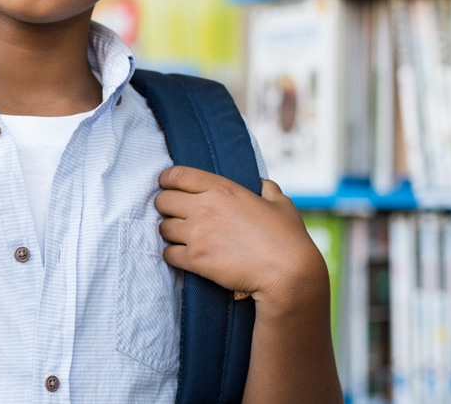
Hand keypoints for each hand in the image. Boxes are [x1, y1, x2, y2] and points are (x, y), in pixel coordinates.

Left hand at [154, 166, 327, 309]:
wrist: (288, 274)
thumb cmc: (288, 238)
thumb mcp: (281, 203)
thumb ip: (267, 189)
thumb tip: (261, 183)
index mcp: (222, 189)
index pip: (176, 175)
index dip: (167, 180)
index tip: (168, 186)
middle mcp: (204, 208)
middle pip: (162, 201)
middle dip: (167, 207)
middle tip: (178, 214)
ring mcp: (197, 234)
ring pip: (163, 227)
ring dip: (171, 232)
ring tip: (184, 237)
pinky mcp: (195, 259)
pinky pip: (168, 253)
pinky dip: (174, 255)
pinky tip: (186, 255)